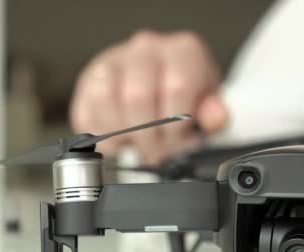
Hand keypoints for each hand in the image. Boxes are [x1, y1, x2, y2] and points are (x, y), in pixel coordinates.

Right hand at [71, 30, 228, 163]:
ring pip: (107, 100)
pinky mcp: (91, 77)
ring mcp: (115, 59)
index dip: (176, 125)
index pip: (176, 87)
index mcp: (183, 50)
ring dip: (124, 134)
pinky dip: (104, 134)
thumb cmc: (190, 99)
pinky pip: (87, 109)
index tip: (179, 141)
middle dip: (148, 136)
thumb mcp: (210, 109)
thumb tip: (216, 117)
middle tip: (158, 151)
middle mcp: (147, 48)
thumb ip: (215, 115)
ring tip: (140, 144)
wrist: (167, 90)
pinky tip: (123, 139)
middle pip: (138, 96)